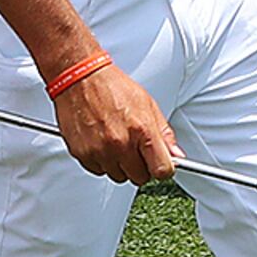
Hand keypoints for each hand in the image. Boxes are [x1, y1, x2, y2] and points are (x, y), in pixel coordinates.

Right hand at [50, 60, 178, 185]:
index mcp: (142, 131)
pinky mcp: (82, 154)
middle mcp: (121, 143)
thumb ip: (164, 134)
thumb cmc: (112, 87)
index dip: (163, 169)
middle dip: (141, 167)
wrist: (80, 78)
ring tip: (116, 141)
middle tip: (135, 149)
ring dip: (120, 165)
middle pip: (140, 178)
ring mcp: (100, 150)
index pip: (162, 170)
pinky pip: (98, 170)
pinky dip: (101, 161)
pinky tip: (101, 143)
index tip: (160, 165)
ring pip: (118, 176)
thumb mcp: (148, 105)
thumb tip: (175, 154)